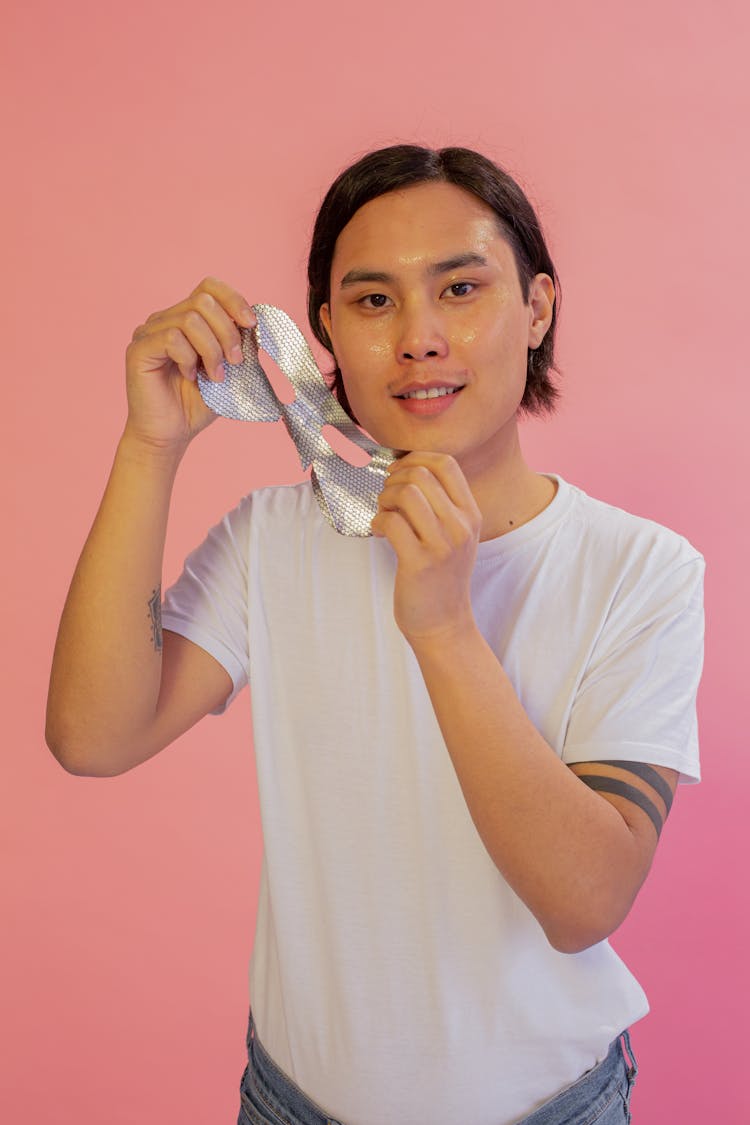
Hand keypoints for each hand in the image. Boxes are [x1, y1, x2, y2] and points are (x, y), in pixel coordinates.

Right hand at [124, 277, 256, 451]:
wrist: (171, 434)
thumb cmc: (197, 404)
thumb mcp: (228, 370)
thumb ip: (239, 345)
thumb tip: (255, 325)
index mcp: (186, 319)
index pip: (209, 287)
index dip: (234, 300)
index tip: (251, 324)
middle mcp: (165, 319)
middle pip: (203, 301)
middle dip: (227, 332)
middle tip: (234, 362)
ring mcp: (149, 331)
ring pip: (190, 319)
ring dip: (211, 349)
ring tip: (215, 376)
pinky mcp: (139, 348)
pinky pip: (172, 339)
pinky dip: (189, 359)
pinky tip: (190, 377)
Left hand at [370, 452, 481, 641]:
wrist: (444, 623)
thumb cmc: (442, 578)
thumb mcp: (456, 536)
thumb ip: (443, 505)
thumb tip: (407, 470)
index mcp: (471, 514)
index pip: (446, 463)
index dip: (415, 458)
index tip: (399, 472)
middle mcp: (461, 526)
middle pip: (421, 474)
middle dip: (393, 480)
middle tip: (388, 499)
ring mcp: (442, 544)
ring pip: (405, 493)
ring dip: (385, 499)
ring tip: (384, 515)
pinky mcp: (419, 562)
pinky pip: (391, 521)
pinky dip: (378, 522)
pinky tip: (380, 533)